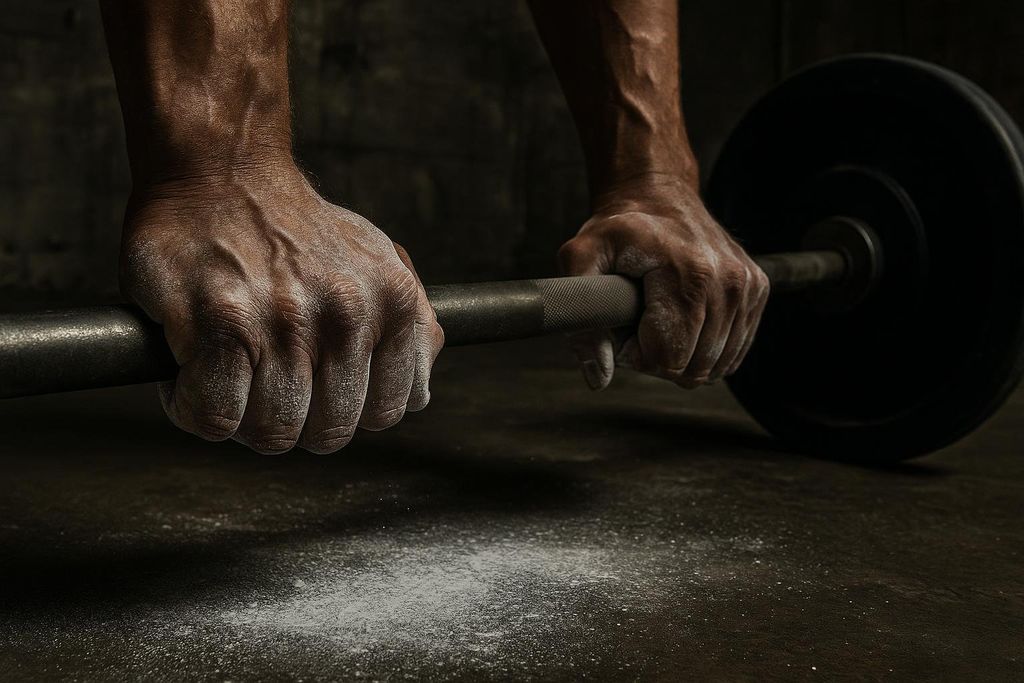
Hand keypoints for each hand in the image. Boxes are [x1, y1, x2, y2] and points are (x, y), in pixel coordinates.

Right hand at [120, 164, 443, 453]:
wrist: (221, 170)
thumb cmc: (296, 229)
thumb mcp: (377, 261)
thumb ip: (412, 324)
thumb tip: (419, 388)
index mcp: (391, 302)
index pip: (383, 414)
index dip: (341, 410)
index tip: (312, 387)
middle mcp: (346, 313)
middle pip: (327, 434)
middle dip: (292, 421)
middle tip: (264, 382)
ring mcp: (284, 321)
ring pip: (272, 434)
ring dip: (242, 416)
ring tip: (230, 372)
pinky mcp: (221, 324)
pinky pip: (215, 417)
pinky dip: (194, 407)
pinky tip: (193, 371)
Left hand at [559, 175, 768, 389]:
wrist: (657, 193)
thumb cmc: (617, 229)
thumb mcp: (579, 259)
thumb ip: (580, 316)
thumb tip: (599, 377)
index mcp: (688, 275)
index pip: (668, 358)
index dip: (636, 353)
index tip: (623, 324)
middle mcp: (726, 282)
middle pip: (693, 367)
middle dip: (659, 356)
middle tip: (639, 320)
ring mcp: (747, 286)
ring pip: (716, 365)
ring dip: (683, 352)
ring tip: (661, 316)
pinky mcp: (757, 291)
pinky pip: (733, 352)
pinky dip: (706, 347)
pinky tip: (685, 319)